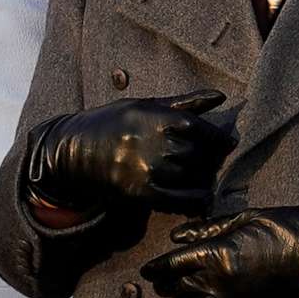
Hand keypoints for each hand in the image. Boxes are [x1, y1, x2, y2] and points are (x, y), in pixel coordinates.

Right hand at [22, 91, 234, 217]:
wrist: (71, 150)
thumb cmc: (110, 123)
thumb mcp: (144, 104)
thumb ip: (184, 103)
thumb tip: (222, 96)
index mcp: (159, 119)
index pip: (203, 130)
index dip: (219, 139)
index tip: (227, 143)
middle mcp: (156, 144)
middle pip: (200, 155)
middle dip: (210, 159)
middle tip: (211, 161)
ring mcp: (149, 170)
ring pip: (192, 177)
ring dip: (202, 179)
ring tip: (201, 176)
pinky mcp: (140, 192)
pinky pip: (178, 200)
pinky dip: (194, 201)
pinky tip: (201, 198)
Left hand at [138, 206, 298, 297]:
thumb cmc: (289, 229)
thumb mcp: (247, 218)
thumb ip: (208, 228)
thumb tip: (177, 236)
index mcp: (216, 254)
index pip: (173, 264)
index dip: (156, 268)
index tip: (146, 271)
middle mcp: (219, 282)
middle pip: (180, 288)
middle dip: (165, 288)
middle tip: (157, 289)